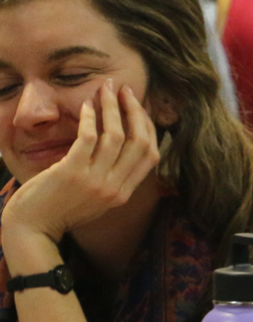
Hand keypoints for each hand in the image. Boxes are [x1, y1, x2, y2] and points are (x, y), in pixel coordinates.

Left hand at [2, 80, 159, 257]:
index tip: (138, 107)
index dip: (148, 127)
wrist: (31, 231)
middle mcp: (115, 187)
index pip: (151, 154)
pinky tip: (86, 106)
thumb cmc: (58, 211)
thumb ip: (111, 178)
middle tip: (125, 90)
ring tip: (105, 90)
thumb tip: (119, 145)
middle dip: (134, 111)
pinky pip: (88, 138)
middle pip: (139, 142)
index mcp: (123, 193)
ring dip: (112, 107)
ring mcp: (95, 181)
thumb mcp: (95, 199)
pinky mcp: (72, 173)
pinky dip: (89, 118)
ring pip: (116, 135)